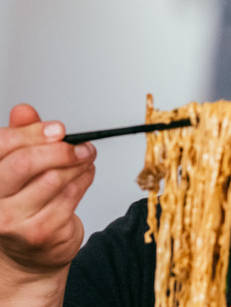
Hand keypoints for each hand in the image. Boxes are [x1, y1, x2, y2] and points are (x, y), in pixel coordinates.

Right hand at [0, 104, 95, 304]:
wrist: (30, 256)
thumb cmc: (23, 207)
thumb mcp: (17, 170)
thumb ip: (21, 139)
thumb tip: (24, 110)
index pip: (1, 146)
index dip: (31, 132)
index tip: (58, 128)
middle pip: (26, 162)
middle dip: (59, 149)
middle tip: (79, 145)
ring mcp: (14, 220)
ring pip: (53, 178)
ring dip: (77, 164)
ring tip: (85, 157)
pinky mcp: (41, 232)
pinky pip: (70, 196)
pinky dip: (84, 180)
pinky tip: (85, 174)